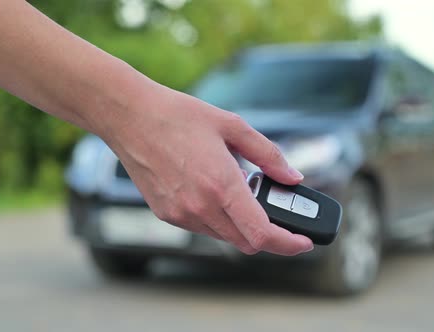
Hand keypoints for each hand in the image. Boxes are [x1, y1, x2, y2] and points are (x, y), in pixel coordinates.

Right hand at [102, 82, 313, 255]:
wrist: (130, 117)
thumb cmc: (179, 116)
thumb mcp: (233, 126)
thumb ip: (268, 155)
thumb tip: (292, 177)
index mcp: (222, 184)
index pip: (262, 234)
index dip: (289, 244)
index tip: (303, 242)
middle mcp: (201, 206)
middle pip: (247, 242)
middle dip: (268, 233)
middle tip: (274, 210)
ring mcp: (181, 214)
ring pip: (225, 237)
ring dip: (241, 225)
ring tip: (238, 191)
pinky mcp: (167, 215)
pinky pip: (202, 228)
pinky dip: (218, 219)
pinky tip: (214, 192)